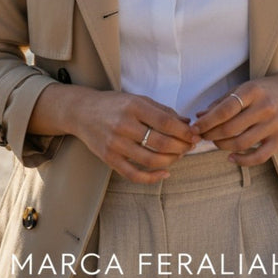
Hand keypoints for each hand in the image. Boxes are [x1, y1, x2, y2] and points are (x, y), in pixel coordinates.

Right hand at [39, 86, 198, 183]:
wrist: (82, 112)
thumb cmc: (114, 104)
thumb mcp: (138, 100)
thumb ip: (162, 111)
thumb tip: (187, 123)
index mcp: (134, 106)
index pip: (166, 122)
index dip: (184, 131)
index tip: (195, 135)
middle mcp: (124, 125)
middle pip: (161, 142)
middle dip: (181, 147)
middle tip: (190, 147)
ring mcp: (115, 144)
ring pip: (150, 160)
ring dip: (171, 160)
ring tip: (178, 156)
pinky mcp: (109, 159)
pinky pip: (134, 174)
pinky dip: (153, 177)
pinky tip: (165, 173)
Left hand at [190, 72, 277, 165]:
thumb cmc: (264, 90)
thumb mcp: (243, 88)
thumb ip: (221, 102)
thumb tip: (199, 116)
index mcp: (252, 91)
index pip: (225, 109)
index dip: (207, 121)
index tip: (194, 128)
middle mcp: (264, 108)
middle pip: (231, 128)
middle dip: (211, 135)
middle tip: (202, 136)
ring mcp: (274, 125)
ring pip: (242, 143)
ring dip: (223, 146)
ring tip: (214, 142)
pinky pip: (259, 157)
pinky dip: (242, 161)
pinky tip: (230, 157)